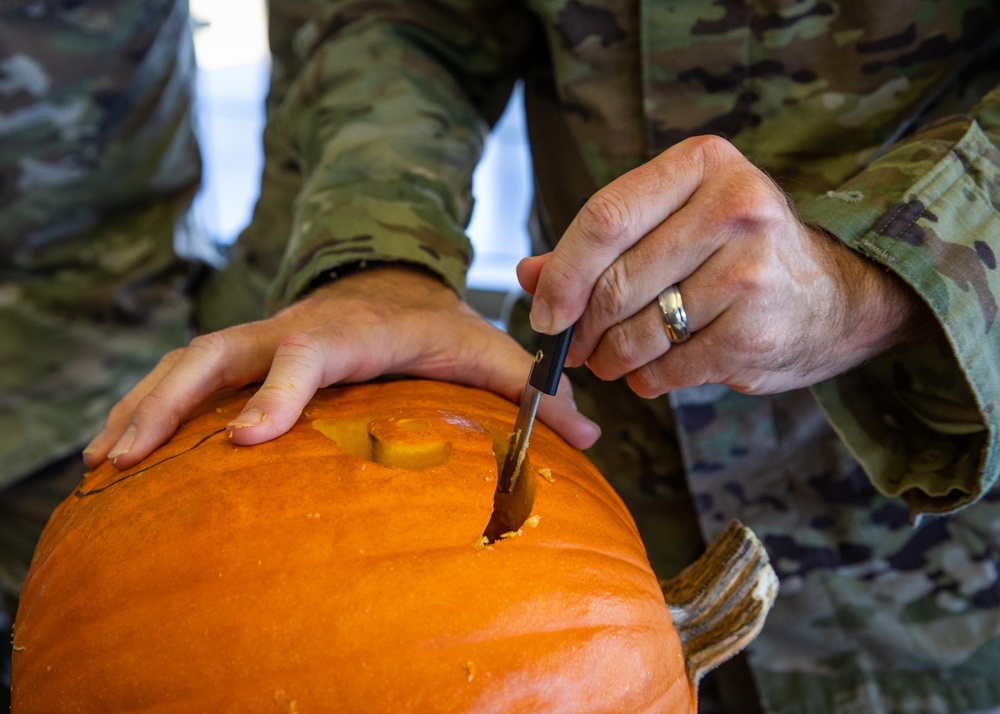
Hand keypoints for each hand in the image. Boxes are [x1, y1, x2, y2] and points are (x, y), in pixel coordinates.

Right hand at [84, 266, 600, 469]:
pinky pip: (186, 377)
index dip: (280, 391)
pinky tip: (114, 452)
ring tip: (99, 463)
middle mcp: (297, 330)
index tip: (248, 439)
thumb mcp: (486, 348)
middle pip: (219, 354)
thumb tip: (596, 434)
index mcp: (356, 331)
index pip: (310, 354)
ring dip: (141, 409)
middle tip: (125, 458)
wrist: (389, 279)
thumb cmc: (436, 324)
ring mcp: (263, 340)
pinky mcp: (245, 356)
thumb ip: (533, 388)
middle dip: (171, 404)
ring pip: (187, 364)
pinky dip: (148, 408)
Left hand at [517, 135, 930, 397]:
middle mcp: (735, 208)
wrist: (836, 298)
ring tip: (610, 361)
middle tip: (575, 347)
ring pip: (637, 332)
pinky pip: (668, 369)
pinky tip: (650, 372)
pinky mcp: (756, 332)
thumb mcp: (676, 223)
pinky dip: (645, 379)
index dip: (562, 274)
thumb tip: (528, 275)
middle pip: (615, 281)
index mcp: (704, 164)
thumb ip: (600, 244)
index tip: (545, 312)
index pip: (604, 218)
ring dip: (609, 359)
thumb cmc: (738, 253)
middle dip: (582, 328)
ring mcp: (751, 271)